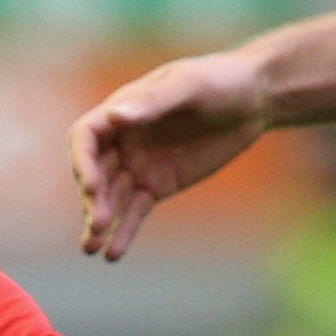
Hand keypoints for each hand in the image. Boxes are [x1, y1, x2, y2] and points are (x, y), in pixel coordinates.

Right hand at [71, 49, 269, 259]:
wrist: (253, 99)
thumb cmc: (219, 81)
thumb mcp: (189, 86)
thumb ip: (153, 101)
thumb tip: (115, 117)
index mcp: (122, 110)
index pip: (85, 138)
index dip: (82, 163)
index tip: (91, 188)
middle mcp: (123, 140)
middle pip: (94, 173)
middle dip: (92, 200)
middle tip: (98, 225)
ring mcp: (139, 165)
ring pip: (111, 197)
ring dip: (99, 222)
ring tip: (93, 248)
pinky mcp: (158, 185)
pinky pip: (135, 211)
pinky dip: (124, 232)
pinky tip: (113, 254)